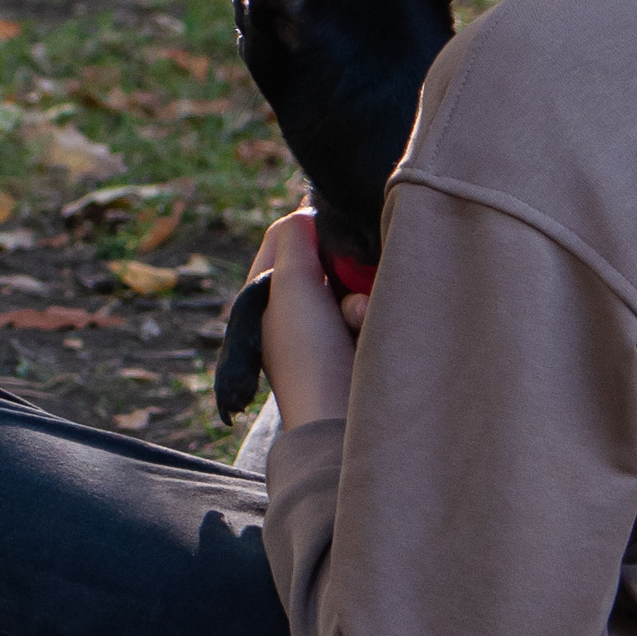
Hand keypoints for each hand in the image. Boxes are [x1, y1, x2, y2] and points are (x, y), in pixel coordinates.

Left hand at [251, 206, 361, 429]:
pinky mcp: (354, 344)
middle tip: (349, 279)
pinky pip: (369, 308)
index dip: (309, 224)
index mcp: (264, 292)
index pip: (285, 235)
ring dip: (360, 294)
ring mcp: (323, 328)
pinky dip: (372, 314)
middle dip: (343, 266)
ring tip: (358, 318)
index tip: (334, 227)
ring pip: (352, 281)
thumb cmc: (307, 355)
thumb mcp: (290, 285)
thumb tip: (306, 212)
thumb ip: (294, 237)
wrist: (340, 424)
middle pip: (324, 257)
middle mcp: (291, 307)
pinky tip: (371, 331)